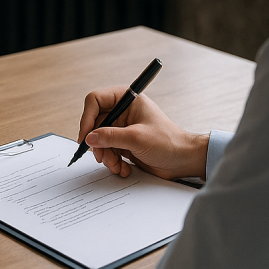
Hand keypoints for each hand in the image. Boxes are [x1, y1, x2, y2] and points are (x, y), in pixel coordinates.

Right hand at [77, 86, 208, 179]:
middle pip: (95, 123)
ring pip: (100, 140)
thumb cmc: (168, 142)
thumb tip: (89, 137)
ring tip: (117, 165)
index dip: (87, 117)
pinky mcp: (124, 143)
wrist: (183, 160)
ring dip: (106, 155)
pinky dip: (112, 161)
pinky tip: (123, 168)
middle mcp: (123, 111)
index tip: (85, 136)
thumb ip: (111, 136)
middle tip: (101, 156)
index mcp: (127, 99)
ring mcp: (123, 128)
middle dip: (97, 143)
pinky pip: (108, 150)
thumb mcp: (137, 138)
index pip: (95, 100)